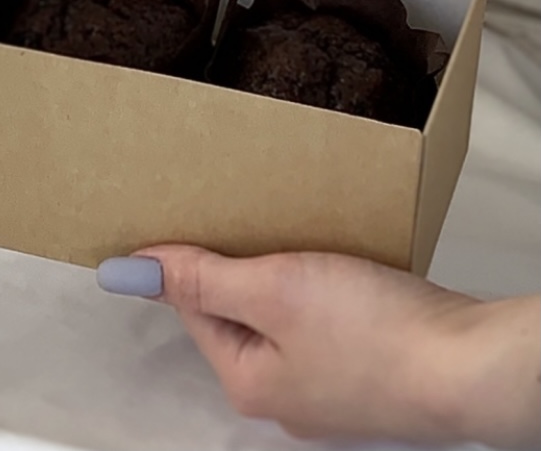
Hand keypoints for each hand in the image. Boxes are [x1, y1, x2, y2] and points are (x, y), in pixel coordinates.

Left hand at [98, 245, 540, 445]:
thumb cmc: (377, 334)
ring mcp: (330, 386)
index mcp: (248, 380)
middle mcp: (284, 394)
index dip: (189, 250)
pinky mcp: (371, 370)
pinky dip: (325, 287)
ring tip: (299, 234)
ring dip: (285, 270)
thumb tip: (129, 273)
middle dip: (240, 260)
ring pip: (284, 313)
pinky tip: (342, 264)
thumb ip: (202, 278)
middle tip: (250, 213)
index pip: (193, 302)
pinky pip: (326, 321)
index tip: (192, 207)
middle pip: (238, 309)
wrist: (471, 365)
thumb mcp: (272, 289)